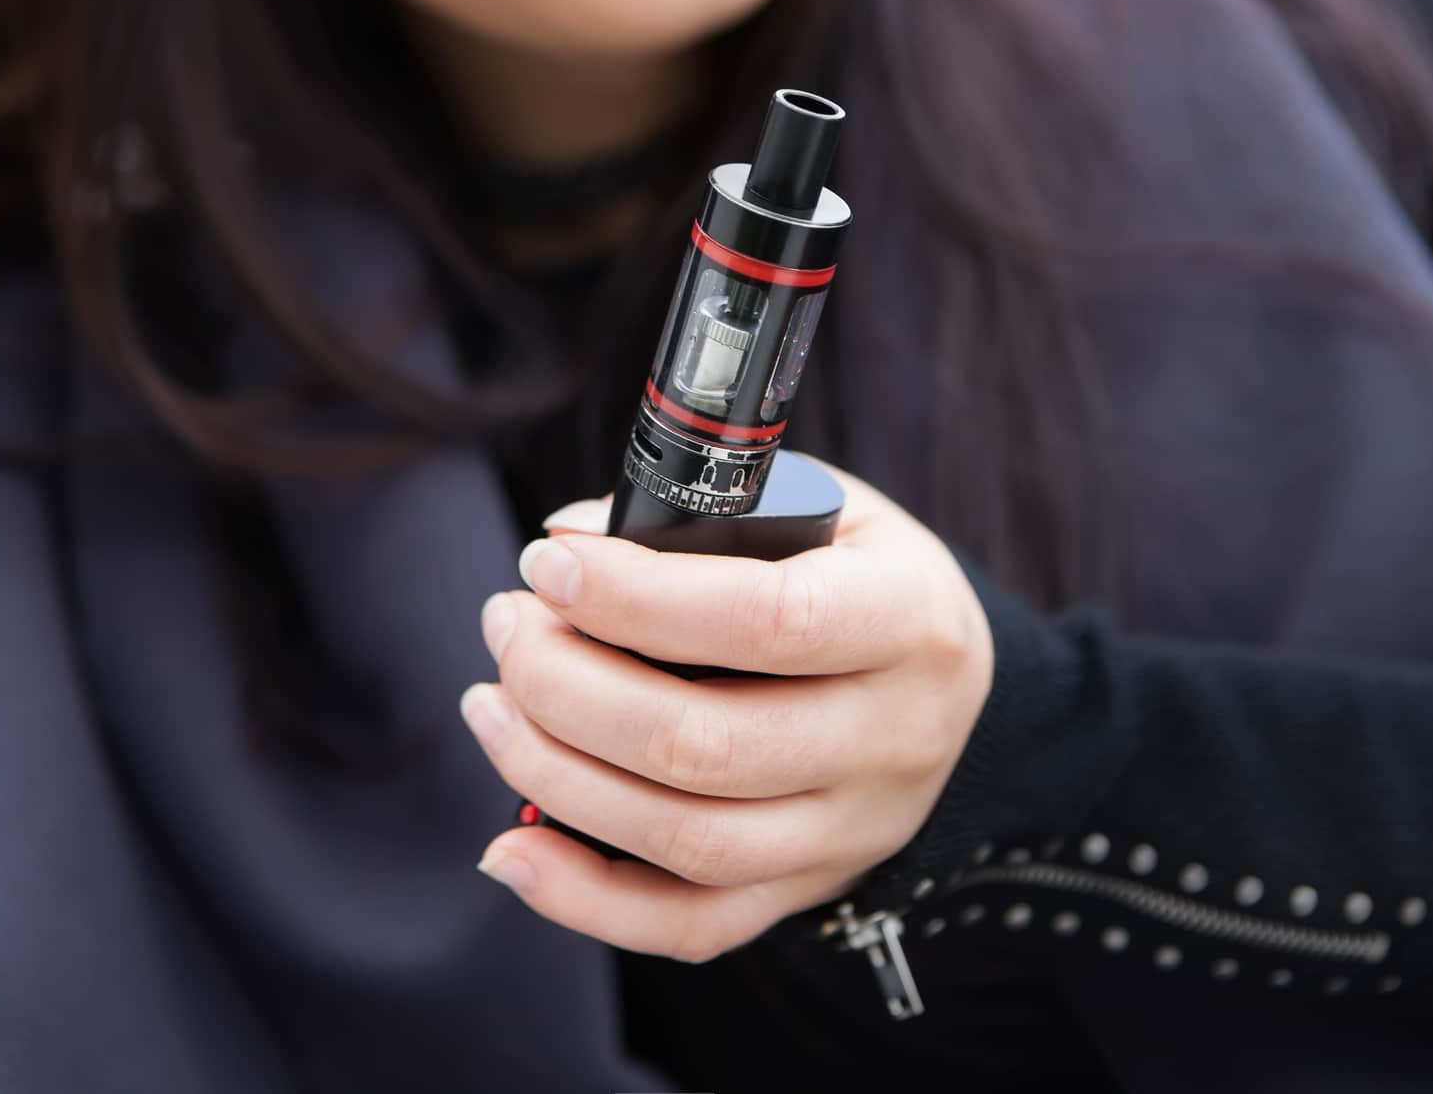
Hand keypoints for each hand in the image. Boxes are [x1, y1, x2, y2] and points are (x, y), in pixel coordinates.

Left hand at [457, 461, 993, 962]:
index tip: (546, 564)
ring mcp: (850, 833)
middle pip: (706, 747)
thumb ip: (704, 513)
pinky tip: (510, 845)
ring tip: (490, 705)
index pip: (767, 622)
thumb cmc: (856, 574)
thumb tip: (570, 542)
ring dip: (554, 777)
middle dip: (567, 687)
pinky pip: (687, 924)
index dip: (636, 598)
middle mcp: (890, 741)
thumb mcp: (820, 508)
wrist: (943, 686)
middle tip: (508, 627)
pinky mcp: (804, 890)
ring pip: (686, 841)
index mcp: (906, 622)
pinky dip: (582, 898)